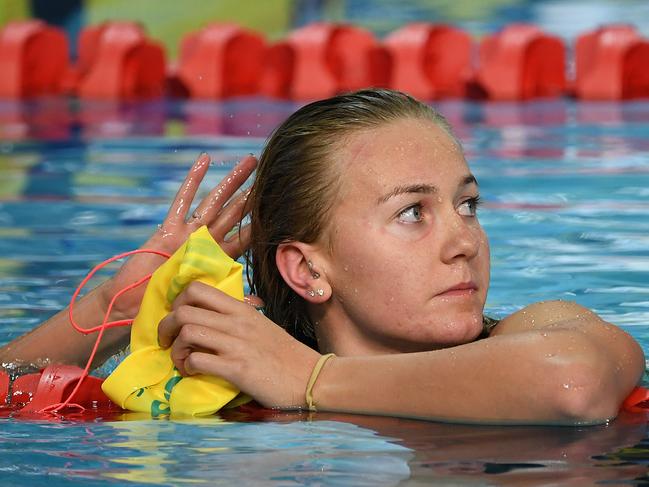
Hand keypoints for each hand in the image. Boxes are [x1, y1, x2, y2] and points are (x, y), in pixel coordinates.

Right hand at [101, 153, 256, 320]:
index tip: (280, 207)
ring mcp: (188, 233)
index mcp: (218, 259)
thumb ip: (232, 297)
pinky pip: (183, 200)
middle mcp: (206, 241)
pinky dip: (193, 179)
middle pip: (235, 213)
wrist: (136, 307)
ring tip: (250, 161)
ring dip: (232, 181)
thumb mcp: (206, 300)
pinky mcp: (168, 229)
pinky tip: (205, 160)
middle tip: (271, 174)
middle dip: (252, 195)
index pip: (245, 236)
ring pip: (215, 200)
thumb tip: (261, 303)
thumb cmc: (169, 307)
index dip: (261, 221)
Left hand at [158, 282, 320, 408]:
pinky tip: (193, 372)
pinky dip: (187, 367)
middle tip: (168, 341)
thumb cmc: (286, 355)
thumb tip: (215, 317)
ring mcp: (236, 344)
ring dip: (175, 349)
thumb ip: (238, 319)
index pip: (197, 288)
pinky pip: (197, 359)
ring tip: (181, 360)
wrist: (310, 377)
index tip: (177, 318)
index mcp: (241, 309)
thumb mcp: (262, 326)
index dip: (178, 301)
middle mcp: (236, 322)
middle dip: (166, 327)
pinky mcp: (236, 368)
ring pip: (186, 332)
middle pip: (183, 310)